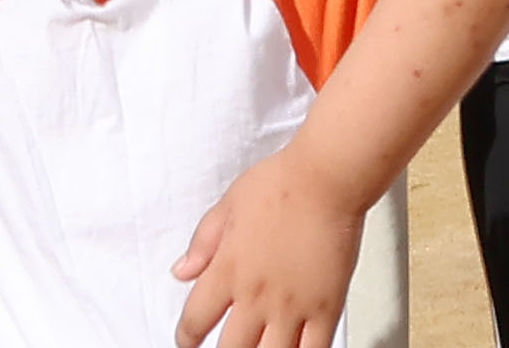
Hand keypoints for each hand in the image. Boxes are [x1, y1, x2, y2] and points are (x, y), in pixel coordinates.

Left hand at [175, 143, 371, 347]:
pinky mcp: (326, 307)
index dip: (186, 338)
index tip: (187, 341)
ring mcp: (292, 306)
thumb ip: (203, 243)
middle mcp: (257, 295)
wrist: (327, 178)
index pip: (195, 320)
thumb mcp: (228, 205)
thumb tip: (181, 270)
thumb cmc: (281, 183)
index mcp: (228, 270)